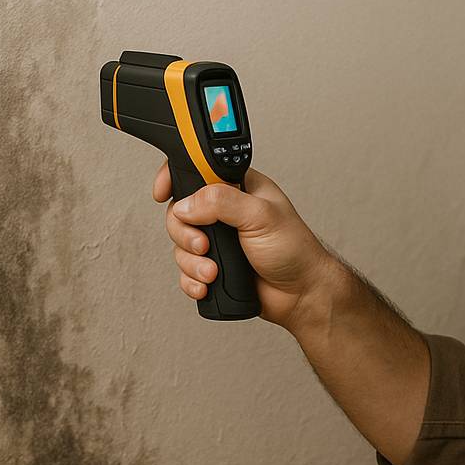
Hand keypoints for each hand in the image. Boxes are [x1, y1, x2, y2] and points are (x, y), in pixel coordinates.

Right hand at [153, 162, 336, 329]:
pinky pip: (185, 271)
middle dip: (186, 233)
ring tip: (214, 271)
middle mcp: (223, 211)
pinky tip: (208, 284)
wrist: (301, 294)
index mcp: (236, 187)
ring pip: (179, 245)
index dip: (174, 178)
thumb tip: (188, 204)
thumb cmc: (294, 249)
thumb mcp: (261, 215)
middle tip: (205, 245)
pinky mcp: (212, 266)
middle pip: (179, 212)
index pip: (195, 170)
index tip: (163, 193)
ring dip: (192, 262)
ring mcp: (217, 240)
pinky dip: (192, 280)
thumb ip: (222, 201)